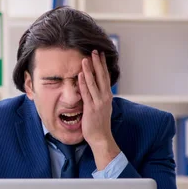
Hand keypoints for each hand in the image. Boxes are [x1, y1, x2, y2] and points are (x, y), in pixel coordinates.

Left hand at [78, 51, 120, 168]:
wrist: (101, 137)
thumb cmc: (99, 124)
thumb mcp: (101, 107)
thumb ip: (98, 97)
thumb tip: (94, 88)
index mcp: (107, 96)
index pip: (105, 77)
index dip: (103, 65)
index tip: (100, 55)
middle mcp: (105, 97)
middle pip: (102, 76)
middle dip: (98, 63)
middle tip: (95, 51)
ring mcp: (98, 102)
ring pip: (94, 82)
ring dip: (89, 69)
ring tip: (86, 58)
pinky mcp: (91, 108)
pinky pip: (86, 93)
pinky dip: (83, 83)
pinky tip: (80, 74)